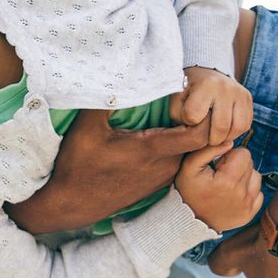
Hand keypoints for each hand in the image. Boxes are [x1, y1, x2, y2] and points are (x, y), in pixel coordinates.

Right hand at [11, 108, 214, 235]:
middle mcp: (166, 165)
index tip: (191, 101)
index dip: (204, 115)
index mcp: (153, 149)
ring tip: (171, 116)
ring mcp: (163, 177)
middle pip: (198, 140)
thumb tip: (117, 74)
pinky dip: (174, 147)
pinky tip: (156, 136)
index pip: (201, 133)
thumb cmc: (79, 166)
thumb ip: (106, 100)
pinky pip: (176, 161)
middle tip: (184, 101)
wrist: (73, 204)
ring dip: (185, 134)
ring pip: (188, 151)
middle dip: (196, 120)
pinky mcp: (157, 184)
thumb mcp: (86, 128)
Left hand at [172, 67, 252, 145]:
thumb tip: (194, 134)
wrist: (205, 74)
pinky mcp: (248, 99)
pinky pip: (246, 125)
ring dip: (225, 138)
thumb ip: (178, 116)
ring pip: (237, 128)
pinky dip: (235, 133)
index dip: (188, 123)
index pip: (193, 116)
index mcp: (204, 85)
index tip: (187, 120)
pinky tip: (224, 131)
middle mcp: (225, 88)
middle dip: (210, 139)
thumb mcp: (176, 100)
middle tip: (204, 140)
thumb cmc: (187, 90)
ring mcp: (239, 93)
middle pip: (221, 126)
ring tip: (215, 137)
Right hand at [174, 141, 262, 231]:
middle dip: (237, 165)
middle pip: (251, 164)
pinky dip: (248, 191)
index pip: (244, 154)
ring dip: (244, 177)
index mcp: (228, 180)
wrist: (188, 219)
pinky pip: (258, 194)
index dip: (230, 155)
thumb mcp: (189, 167)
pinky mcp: (250, 213)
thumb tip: (230, 142)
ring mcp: (247, 205)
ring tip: (227, 183)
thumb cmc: (188, 190)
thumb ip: (208, 150)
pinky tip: (233, 194)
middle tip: (220, 173)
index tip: (218, 164)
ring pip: (256, 178)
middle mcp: (241, 194)